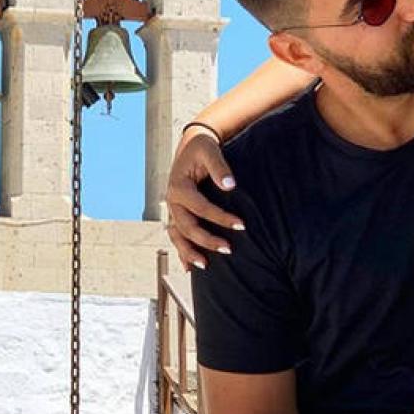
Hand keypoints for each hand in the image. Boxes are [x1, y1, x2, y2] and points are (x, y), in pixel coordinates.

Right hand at [164, 125, 244, 270]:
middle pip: (187, 227)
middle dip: (207, 240)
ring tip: (205, 265)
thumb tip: (230, 185)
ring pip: (177, 236)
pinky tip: (189, 268)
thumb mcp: (210, 151)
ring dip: (189, 252)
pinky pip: (177, 236)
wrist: (191, 145)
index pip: (200, 208)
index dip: (220, 218)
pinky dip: (182, 252)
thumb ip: (219, 168)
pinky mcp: (177, 214)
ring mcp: (173, 210)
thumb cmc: (202, 148)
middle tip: (229, 249)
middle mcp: (172, 201)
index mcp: (178, 187)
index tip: (241, 225)